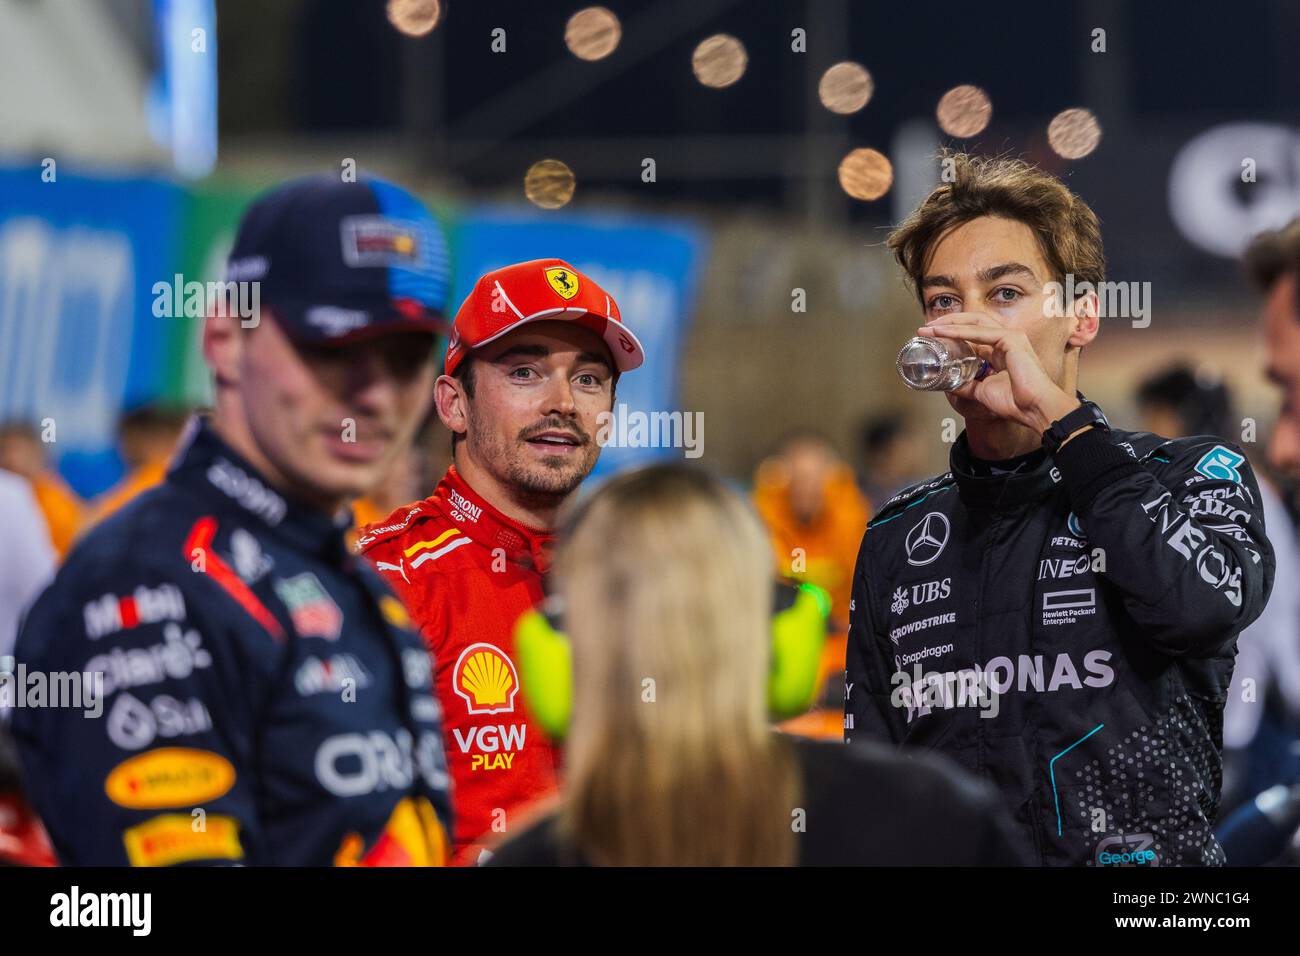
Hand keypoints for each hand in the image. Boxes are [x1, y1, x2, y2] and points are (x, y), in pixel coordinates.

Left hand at [918, 314, 1079, 431]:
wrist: (1032, 409)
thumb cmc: (1014, 402)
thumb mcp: (981, 392)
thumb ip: (966, 385)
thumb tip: (948, 385)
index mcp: (1001, 350)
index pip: (973, 334)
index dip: (952, 333)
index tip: (932, 336)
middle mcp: (1006, 340)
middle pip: (973, 323)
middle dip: (948, 322)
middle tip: (926, 327)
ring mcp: (1010, 337)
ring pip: (974, 323)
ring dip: (949, 324)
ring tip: (929, 328)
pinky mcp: (1011, 339)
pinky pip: (979, 333)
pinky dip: (958, 331)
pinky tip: (942, 332)